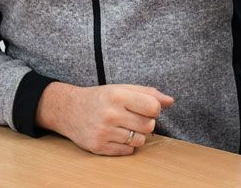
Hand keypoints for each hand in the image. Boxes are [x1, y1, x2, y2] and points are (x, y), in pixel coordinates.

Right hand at [36, 83, 173, 155]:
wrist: (69, 110)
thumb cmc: (100, 98)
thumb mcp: (122, 88)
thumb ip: (148, 93)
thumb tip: (171, 101)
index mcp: (118, 95)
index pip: (153, 107)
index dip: (154, 109)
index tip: (147, 108)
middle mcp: (110, 114)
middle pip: (149, 126)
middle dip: (146, 123)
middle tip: (134, 118)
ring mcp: (104, 132)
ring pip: (140, 141)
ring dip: (137, 135)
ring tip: (125, 126)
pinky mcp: (98, 147)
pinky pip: (127, 151)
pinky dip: (126, 145)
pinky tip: (117, 135)